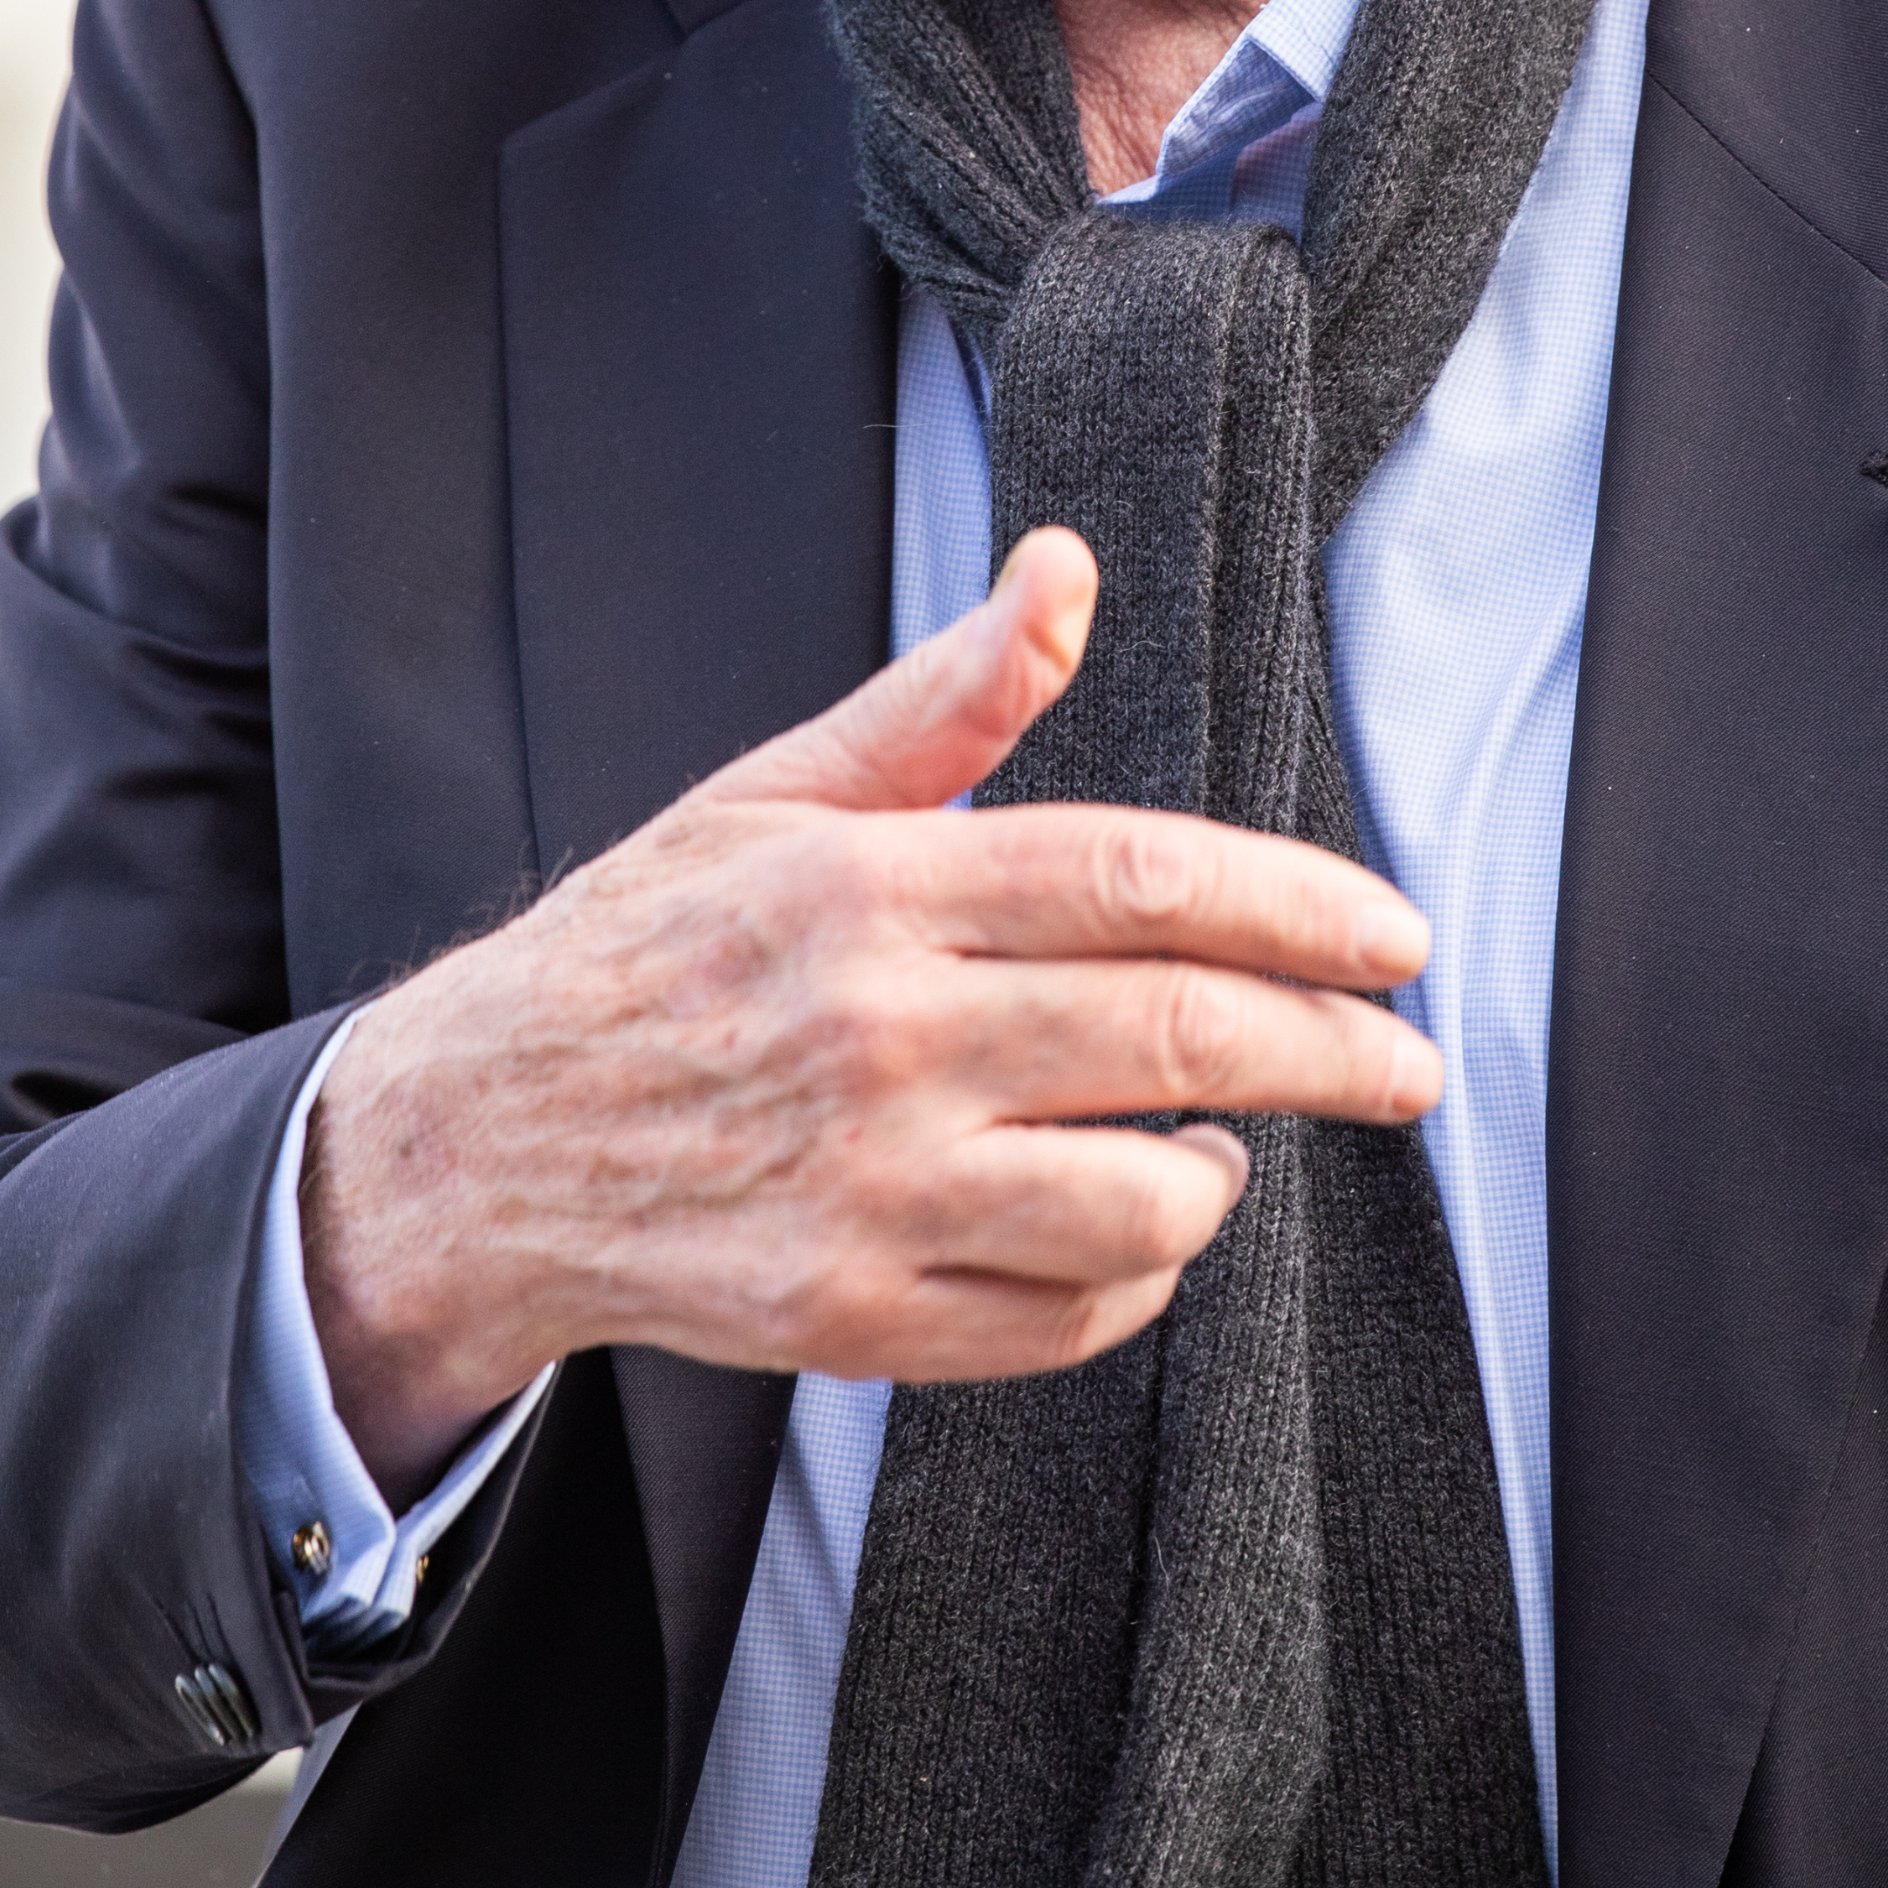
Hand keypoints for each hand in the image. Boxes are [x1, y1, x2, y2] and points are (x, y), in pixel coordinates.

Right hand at [300, 531, 1434, 1501]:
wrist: (478, 1141)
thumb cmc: (651, 948)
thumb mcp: (779, 794)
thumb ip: (946, 700)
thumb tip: (1063, 570)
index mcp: (872, 887)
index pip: (1143, 881)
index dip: (1300, 907)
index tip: (1396, 935)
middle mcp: (878, 1039)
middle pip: (1178, 1036)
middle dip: (1334, 1049)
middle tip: (1410, 1057)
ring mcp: (866, 1191)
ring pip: (1142, 1202)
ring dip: (1219, 1170)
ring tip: (1221, 1136)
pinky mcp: (852, 1318)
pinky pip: (1064, 1318)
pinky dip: (1132, 1279)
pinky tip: (1120, 1223)